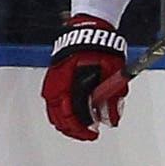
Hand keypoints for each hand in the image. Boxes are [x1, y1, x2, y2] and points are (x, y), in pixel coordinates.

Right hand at [41, 17, 127, 140]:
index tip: (93, 134)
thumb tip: (112, 120)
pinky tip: (71, 114)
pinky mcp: (51, 80)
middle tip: (88, 134)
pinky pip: (51, 104)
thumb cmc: (101, 50)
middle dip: (75, 130)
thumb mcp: (113, 74)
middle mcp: (58, 86)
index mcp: (73, 84)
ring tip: (80, 126)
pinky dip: (60, 113)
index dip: (83, 129)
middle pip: (60, 119)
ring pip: (53, 113)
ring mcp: (52, 83)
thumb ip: (113, 99)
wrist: (87, 31)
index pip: (73, 116)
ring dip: (66, 123)